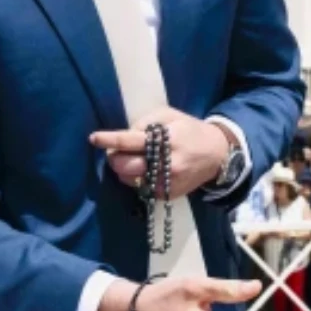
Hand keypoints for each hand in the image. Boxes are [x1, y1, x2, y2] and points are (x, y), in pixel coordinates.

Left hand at [91, 108, 231, 199]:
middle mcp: (166, 164)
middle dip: (114, 158)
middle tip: (116, 151)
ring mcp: (167, 183)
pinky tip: (145, 170)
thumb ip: (145, 122)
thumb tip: (125, 136)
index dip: (110, 140)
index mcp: (166, 140)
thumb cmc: (189, 130)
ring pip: (130, 180)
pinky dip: (136, 179)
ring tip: (133, 159)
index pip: (131, 141)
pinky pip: (140, 188)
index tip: (94, 138)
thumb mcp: (169, 115)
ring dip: (123, 170)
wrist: (216, 155)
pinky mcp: (168, 194)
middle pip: (126, 166)